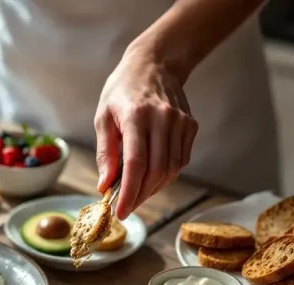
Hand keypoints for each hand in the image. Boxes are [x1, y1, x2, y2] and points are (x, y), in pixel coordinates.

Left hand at [94, 46, 198, 219]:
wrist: (154, 64)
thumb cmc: (122, 91)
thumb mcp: (103, 117)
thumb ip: (105, 153)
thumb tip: (105, 185)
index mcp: (137, 117)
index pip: (136, 164)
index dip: (129, 192)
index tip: (120, 212)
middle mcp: (163, 120)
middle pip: (156, 171)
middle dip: (140, 196)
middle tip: (126, 208)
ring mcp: (181, 123)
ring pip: (171, 169)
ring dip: (154, 189)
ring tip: (136, 195)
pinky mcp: (191, 126)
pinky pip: (181, 160)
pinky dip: (166, 175)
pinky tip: (150, 178)